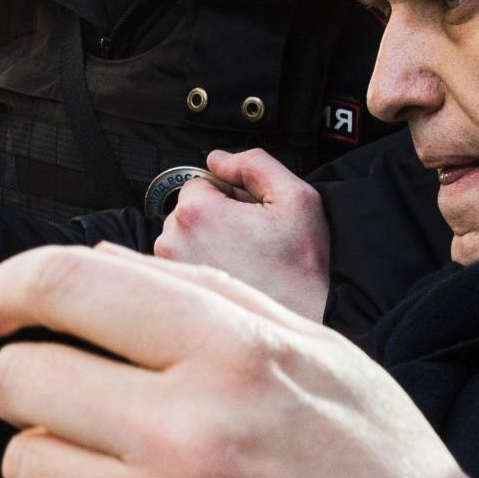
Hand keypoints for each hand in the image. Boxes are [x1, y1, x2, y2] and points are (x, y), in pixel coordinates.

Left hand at [0, 244, 478, 477]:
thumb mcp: (323, 356)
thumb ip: (210, 303)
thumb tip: (100, 269)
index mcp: (236, 353)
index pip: (65, 284)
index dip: (7, 292)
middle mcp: (195, 431)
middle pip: (19, 381)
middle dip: (31, 390)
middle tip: (74, 413)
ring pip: (25, 469)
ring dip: (58, 473)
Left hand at [152, 149, 330, 320]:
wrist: (307, 318)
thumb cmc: (302, 266)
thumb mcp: (295, 197)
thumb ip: (254, 164)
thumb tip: (218, 159)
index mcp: (196, 212)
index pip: (201, 182)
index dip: (230, 193)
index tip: (252, 214)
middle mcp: (173, 240)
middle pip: (190, 209)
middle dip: (217, 216)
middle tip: (252, 236)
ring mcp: (171, 269)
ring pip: (186, 236)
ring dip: (210, 239)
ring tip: (245, 257)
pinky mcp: (177, 290)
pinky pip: (185, 261)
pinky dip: (205, 262)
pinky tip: (234, 274)